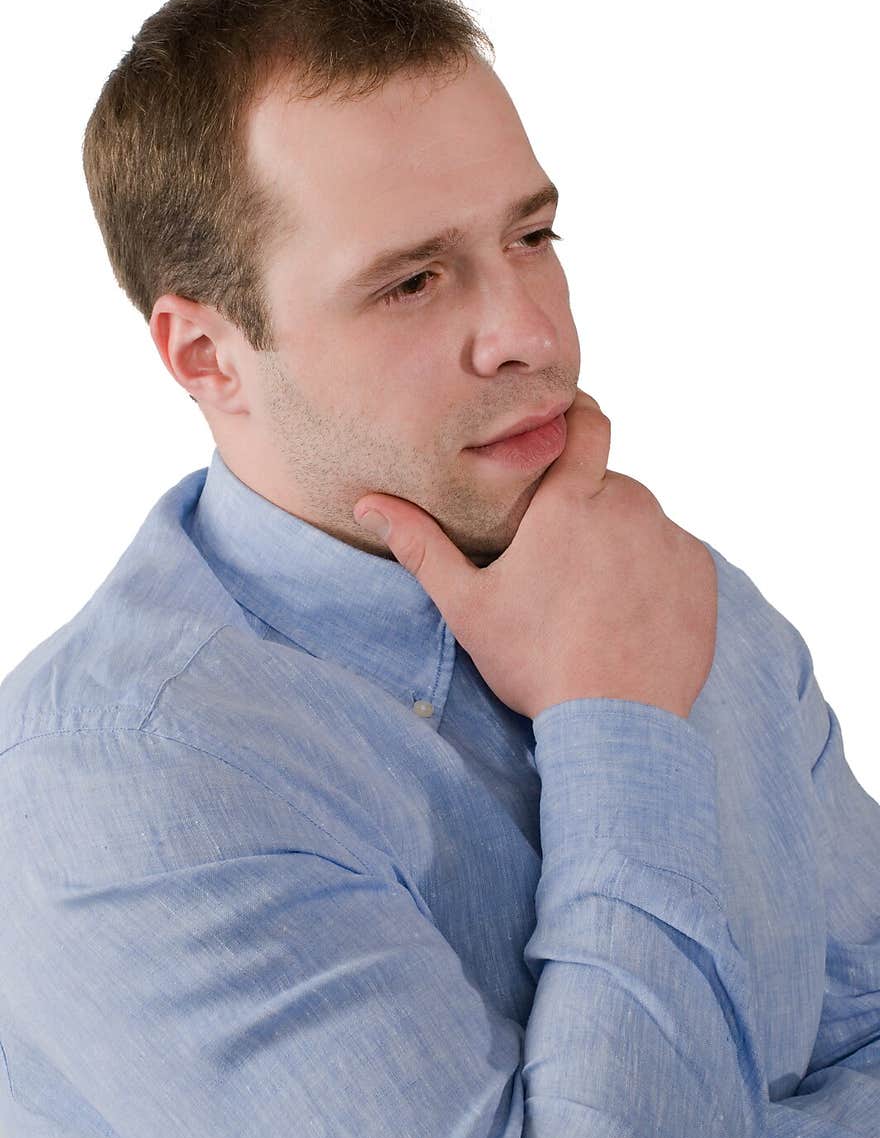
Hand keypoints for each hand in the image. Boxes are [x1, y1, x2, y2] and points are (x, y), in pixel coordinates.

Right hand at [352, 389, 716, 720]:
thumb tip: (368, 503)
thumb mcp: (467, 605)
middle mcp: (629, 506)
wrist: (615, 723)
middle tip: (560, 559)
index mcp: (570, 501)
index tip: (562, 424)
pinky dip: (656, 572)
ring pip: (643, 520)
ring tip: (594, 595)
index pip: (586, 421)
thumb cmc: (535, 662)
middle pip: (609, 483)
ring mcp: (670, 540)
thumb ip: (421, 545)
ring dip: (622, 540)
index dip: (575, 414)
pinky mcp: (701, 573)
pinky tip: (629, 614)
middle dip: (587, 507)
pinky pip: (675, 555)